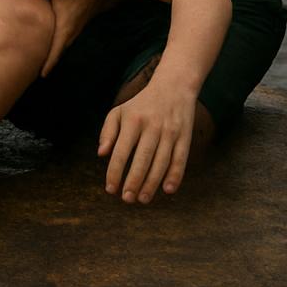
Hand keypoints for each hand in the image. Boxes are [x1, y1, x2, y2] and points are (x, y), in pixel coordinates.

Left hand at [27, 0, 113, 75]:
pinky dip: (55, 43)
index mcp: (65, 30)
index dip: (47, 65)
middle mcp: (70, 33)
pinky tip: (48, 39)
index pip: (54, 53)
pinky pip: (62, 38)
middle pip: (56, 53)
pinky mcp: (74, 23)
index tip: (40, 77)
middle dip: (46, 63)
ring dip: (51, 53)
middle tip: (33, 72)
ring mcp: (73, 29)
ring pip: (60, 46)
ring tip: (37, 60)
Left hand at [97, 81, 194, 202]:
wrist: (173, 86)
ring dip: (152, 183)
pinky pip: (180, 159)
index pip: (121, 151)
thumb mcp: (120, 112)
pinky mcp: (185, 136)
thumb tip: (101, 154)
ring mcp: (170, 132)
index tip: (110, 189)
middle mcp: (152, 126)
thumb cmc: (141, 105)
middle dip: (133, 181)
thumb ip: (107, 131)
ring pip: (161, 162)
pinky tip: (168, 190)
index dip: (115, 172)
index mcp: (133, 120)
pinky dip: (175, 175)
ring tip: (143, 200)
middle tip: (127, 199)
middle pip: (142, 159)